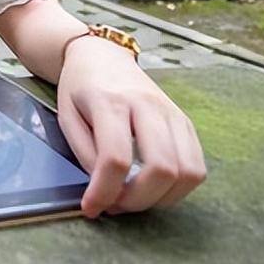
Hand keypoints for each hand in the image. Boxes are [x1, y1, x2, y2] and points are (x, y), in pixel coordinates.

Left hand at [56, 37, 205, 217]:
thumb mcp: (67, 116)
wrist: (102, 55)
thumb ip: (84, 154)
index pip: (115, 158)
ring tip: (134, 198)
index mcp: (110, 100)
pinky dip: (178, 188)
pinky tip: (153, 187)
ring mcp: (172, 112)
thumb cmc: (80, 87)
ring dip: (162, 198)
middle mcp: (147, 104)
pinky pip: (196, 166)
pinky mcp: (185, 121)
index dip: (104, 192)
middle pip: (162, 167)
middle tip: (115, 204)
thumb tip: (104, 191)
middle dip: (138, 200)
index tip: (91, 208)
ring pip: (188, 171)